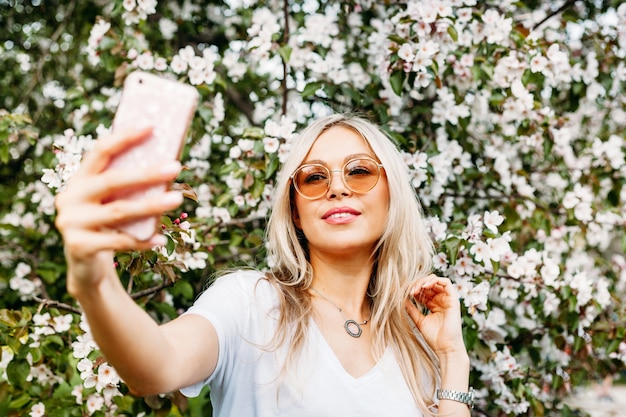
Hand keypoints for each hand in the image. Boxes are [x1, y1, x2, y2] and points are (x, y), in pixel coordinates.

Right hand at [54, 126, 182, 294]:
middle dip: (146, 173)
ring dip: (151, 205)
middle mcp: (70, 197)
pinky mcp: (79, 247)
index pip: (100, 152)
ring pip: (119, 211)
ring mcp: (72, 222)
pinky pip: (118, 242)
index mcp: (79, 179)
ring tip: (177, 199)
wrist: (84, 265)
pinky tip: (161, 239)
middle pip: (113, 181)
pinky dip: (143, 240)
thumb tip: (168, 162)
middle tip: (176, 167)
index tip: (150, 126)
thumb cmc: (106, 224)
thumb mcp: (111, 202)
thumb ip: (127, 186)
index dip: (124, 138)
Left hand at [405, 274, 466, 357]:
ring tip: (415, 289)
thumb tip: (402, 298)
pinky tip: (425, 287)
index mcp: (434, 305)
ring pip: (436, 280)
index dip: (414, 288)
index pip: (423, 290)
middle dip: (417, 284)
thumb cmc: (434, 337)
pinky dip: (435, 280)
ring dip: (424, 281)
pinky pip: (446, 282)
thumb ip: (411, 309)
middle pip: (429, 284)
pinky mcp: (453, 300)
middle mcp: (441, 300)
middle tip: (409, 291)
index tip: (404, 293)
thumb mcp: (419, 320)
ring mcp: (448, 299)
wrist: (445, 348)